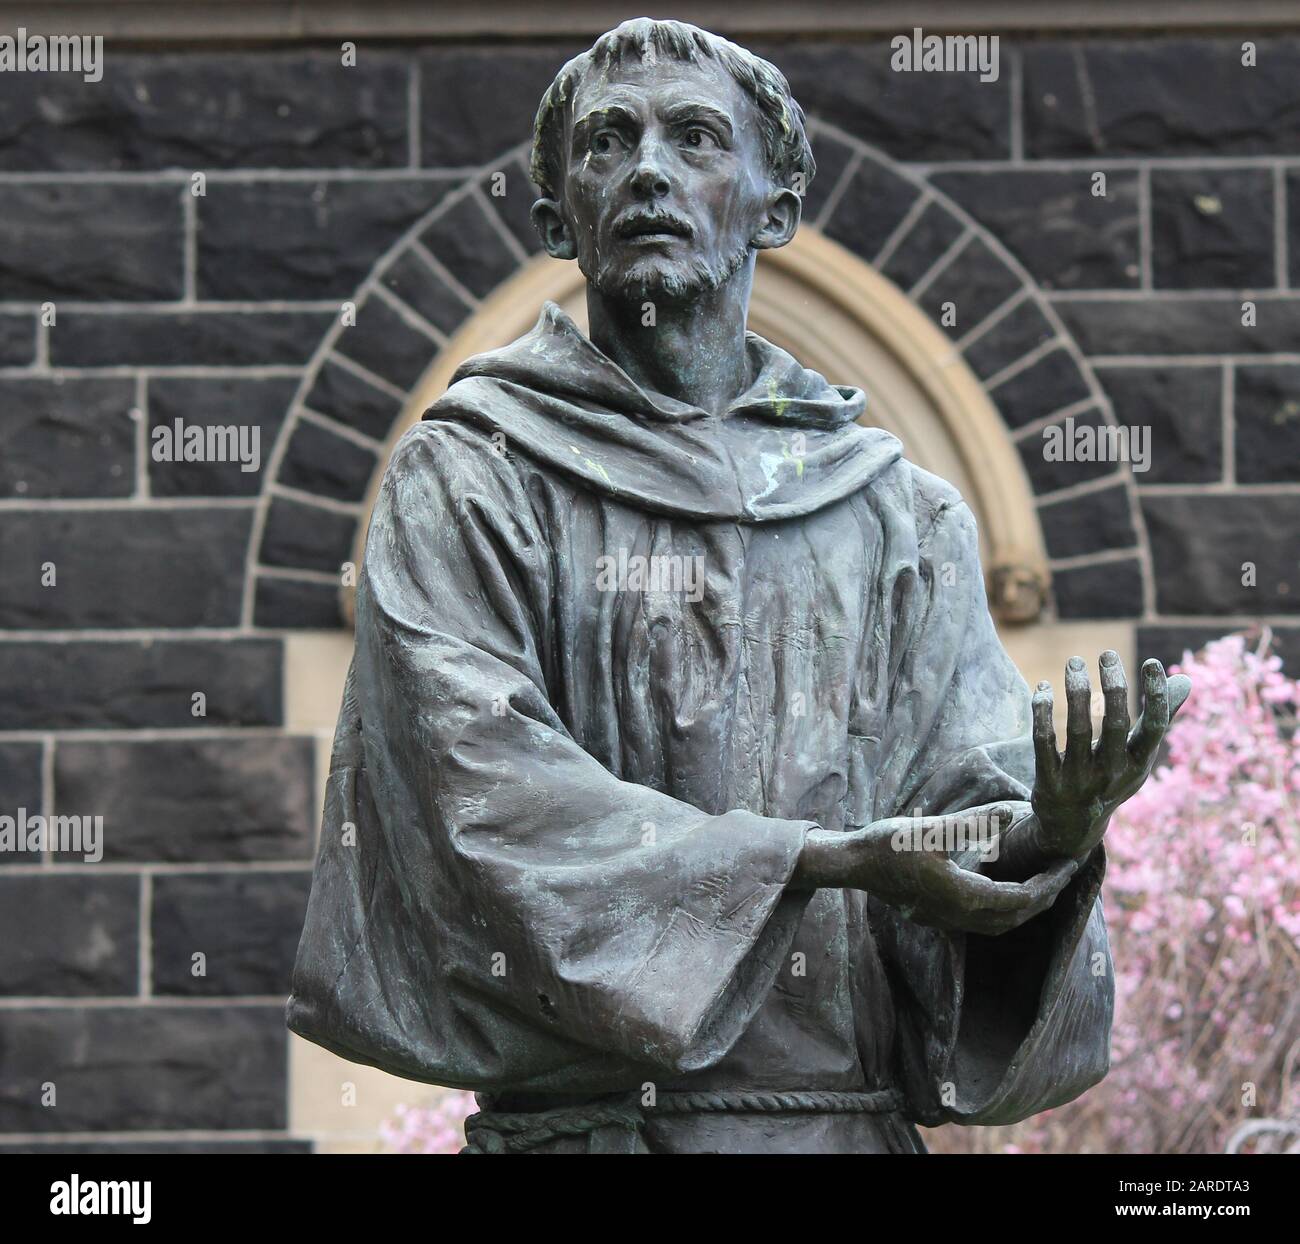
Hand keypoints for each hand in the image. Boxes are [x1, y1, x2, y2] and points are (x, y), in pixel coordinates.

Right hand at [792, 803, 1077, 935]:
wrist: (853, 864)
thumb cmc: (888, 843)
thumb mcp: (932, 827)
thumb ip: (974, 822)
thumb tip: (1014, 812)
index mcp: (962, 896)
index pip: (1023, 898)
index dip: (1052, 883)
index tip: (1071, 863)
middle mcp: (959, 915)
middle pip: (1018, 915)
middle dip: (1048, 894)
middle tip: (1069, 870)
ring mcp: (948, 920)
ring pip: (1003, 923)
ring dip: (1029, 905)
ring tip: (1048, 881)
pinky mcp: (940, 917)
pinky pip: (986, 921)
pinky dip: (1008, 907)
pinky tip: (1009, 889)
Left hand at [1030, 652, 1190, 861]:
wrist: (1074, 827)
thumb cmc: (1112, 778)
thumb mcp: (1139, 755)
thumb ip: (1161, 717)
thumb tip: (1188, 680)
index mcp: (1139, 764)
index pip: (1155, 728)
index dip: (1156, 695)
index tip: (1151, 662)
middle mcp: (1112, 773)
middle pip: (1116, 725)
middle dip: (1114, 687)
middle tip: (1108, 654)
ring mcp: (1080, 779)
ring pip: (1078, 730)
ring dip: (1077, 692)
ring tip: (1074, 662)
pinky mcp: (1049, 781)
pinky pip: (1044, 742)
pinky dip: (1042, 713)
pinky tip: (1042, 688)